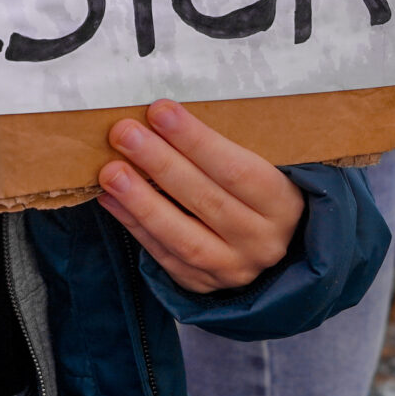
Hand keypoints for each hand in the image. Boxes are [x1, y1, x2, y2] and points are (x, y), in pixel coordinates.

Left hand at [99, 99, 302, 294]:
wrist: (276, 248)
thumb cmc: (260, 193)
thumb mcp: (265, 168)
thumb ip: (224, 149)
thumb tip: (166, 117)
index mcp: (283, 203)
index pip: (236, 170)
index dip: (195, 140)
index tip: (160, 111)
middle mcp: (262, 241)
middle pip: (206, 200)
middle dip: (160, 163)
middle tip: (124, 133)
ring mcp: (232, 268)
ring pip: (182, 236)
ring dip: (141, 200)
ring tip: (111, 171)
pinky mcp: (202, 284)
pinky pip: (164, 256)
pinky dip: (135, 226)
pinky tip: (112, 199)